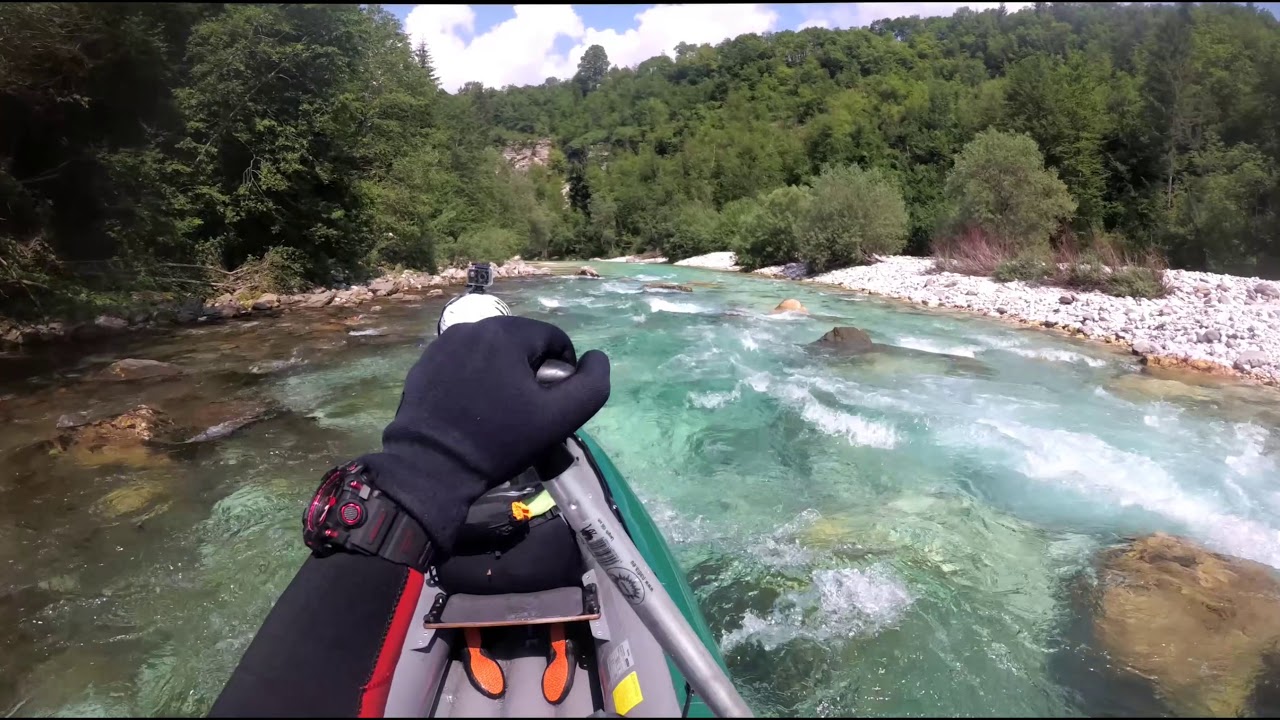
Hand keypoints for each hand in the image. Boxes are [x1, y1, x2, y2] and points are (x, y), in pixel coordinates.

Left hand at [359, 316, 610, 553]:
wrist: (432, 467)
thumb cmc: (500, 441)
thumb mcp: (560, 418)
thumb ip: (592, 385)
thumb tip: (595, 358)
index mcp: (507, 332)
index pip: (554, 340)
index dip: (563, 373)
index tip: (552, 405)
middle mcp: (473, 326)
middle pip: (521, 343)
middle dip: (531, 372)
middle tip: (527, 412)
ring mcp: (443, 343)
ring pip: (492, 352)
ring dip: (503, 374)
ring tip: (499, 411)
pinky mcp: (425, 363)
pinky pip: (464, 362)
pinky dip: (474, 379)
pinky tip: (471, 409)